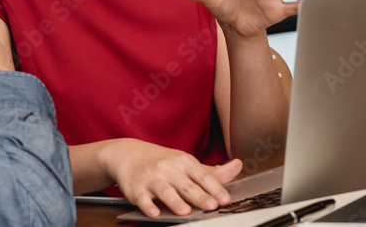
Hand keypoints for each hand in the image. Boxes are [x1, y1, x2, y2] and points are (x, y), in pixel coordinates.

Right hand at [101, 139, 242, 217]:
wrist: (128, 153)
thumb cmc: (162, 161)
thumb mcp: (186, 162)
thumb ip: (212, 171)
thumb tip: (238, 166)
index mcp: (184, 162)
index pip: (202, 176)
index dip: (215, 187)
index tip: (225, 199)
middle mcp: (169, 169)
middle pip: (186, 185)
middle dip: (199, 196)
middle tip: (211, 206)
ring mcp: (151, 178)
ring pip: (165, 191)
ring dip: (174, 201)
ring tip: (185, 211)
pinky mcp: (136, 188)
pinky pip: (142, 198)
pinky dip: (147, 205)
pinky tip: (154, 212)